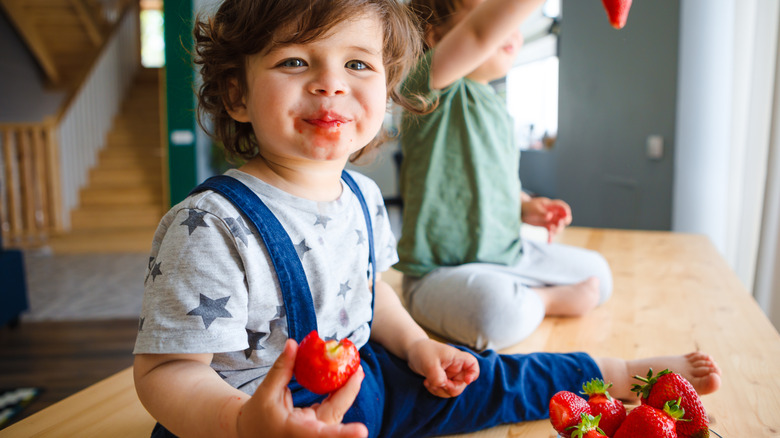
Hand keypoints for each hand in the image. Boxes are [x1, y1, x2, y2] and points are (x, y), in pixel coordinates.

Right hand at [237, 339, 367, 437]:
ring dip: (346, 391)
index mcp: (296, 432)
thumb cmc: (256, 416)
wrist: (251, 432)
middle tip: (357, 371)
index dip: (343, 434)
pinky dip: (338, 394)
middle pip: (335, 416)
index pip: (322, 434)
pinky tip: (345, 378)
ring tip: (355, 370)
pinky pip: (332, 409)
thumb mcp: (265, 392)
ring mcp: (315, 431)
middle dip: (349, 394)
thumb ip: (281, 369)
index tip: (362, 430)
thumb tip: (292, 343)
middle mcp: (309, 435)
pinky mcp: (317, 425)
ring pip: (337, 412)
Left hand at [406, 339, 479, 397]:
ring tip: (428, 382)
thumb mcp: (428, 363)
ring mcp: (450, 375)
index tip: (466, 381)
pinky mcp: (443, 380)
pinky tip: (427, 383)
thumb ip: (437, 376)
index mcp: (456, 358)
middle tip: (436, 383)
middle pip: (462, 384)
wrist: (412, 351)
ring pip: (452, 390)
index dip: (473, 374)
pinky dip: (436, 390)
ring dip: (440, 390)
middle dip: (449, 388)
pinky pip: (444, 390)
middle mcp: (455, 367)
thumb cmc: (422, 351)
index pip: (473, 365)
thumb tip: (442, 385)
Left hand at [521, 197, 571, 240]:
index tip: (566, 218)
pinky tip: (549, 242)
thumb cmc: (528, 206)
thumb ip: (542, 213)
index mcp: (551, 205)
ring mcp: (550, 220)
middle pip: (563, 218)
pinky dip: (550, 237)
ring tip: (551, 233)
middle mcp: (553, 213)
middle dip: (563, 222)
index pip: (562, 207)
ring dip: (556, 230)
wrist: (520, 212)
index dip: (566, 211)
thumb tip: (550, 216)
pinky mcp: (546, 226)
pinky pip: (550, 232)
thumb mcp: (534, 208)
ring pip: (558, 226)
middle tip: (559, 225)